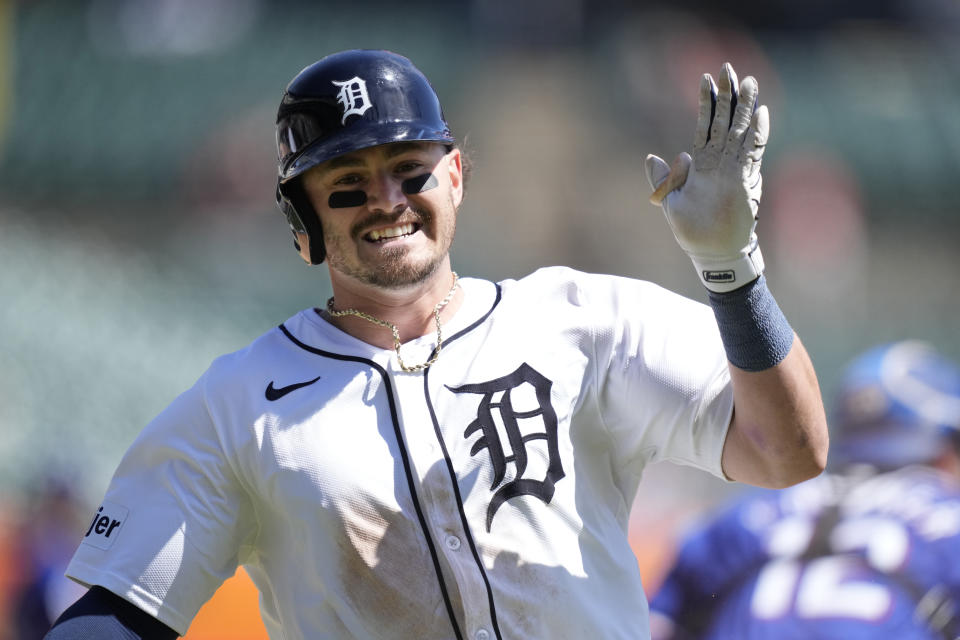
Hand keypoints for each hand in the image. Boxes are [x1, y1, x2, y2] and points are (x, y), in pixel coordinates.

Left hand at [645, 63, 768, 292]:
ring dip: (745, 108)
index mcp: (703, 164)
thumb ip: (664, 179)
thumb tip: (652, 157)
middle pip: (725, 121)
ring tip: (749, 82)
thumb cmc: (692, 230)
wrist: (710, 253)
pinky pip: (753, 153)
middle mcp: (720, 163)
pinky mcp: (745, 182)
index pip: (706, 126)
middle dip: (727, 95)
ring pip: (741, 131)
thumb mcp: (670, 201)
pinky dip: (757, 134)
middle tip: (729, 67)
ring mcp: (734, 170)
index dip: (706, 103)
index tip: (706, 78)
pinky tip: (761, 114)